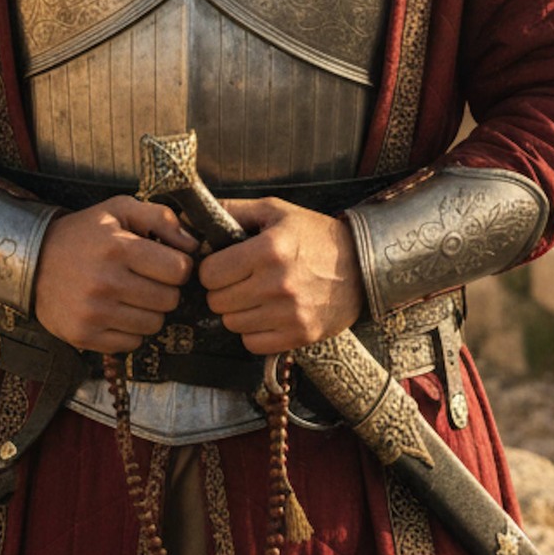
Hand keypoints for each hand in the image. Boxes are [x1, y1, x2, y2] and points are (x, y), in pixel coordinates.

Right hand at [34, 197, 197, 353]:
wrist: (33, 261)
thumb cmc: (84, 234)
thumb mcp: (119, 209)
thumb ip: (161, 217)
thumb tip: (193, 245)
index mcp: (118, 248)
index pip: (179, 270)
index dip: (178, 266)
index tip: (166, 263)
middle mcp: (105, 282)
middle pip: (169, 300)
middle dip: (165, 289)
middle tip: (147, 280)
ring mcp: (93, 313)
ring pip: (154, 325)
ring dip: (149, 311)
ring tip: (131, 295)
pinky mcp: (84, 335)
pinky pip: (132, 343)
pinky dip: (130, 331)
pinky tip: (116, 312)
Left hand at [197, 198, 363, 353]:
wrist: (362, 265)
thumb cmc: (314, 235)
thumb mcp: (276, 211)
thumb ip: (233, 210)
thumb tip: (191, 217)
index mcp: (269, 249)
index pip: (210, 272)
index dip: (211, 268)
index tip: (223, 265)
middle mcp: (278, 283)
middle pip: (217, 301)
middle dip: (221, 290)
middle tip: (238, 280)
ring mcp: (290, 313)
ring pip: (232, 323)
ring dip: (237, 311)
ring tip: (254, 296)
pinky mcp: (300, 335)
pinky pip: (253, 343)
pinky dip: (253, 332)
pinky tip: (266, 314)